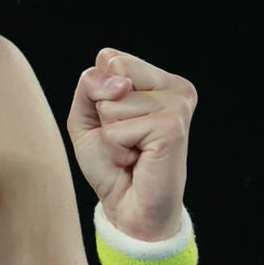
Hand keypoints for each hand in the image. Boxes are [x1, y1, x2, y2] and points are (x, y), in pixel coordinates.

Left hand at [66, 48, 197, 240]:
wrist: (128, 207)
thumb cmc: (110, 162)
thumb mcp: (86, 114)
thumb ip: (90, 84)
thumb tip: (120, 81)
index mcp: (158, 78)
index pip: (108, 58)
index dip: (97, 93)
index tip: (117, 121)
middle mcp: (174, 87)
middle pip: (110, 74)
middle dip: (103, 111)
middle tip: (124, 137)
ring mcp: (177, 105)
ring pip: (112, 102)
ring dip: (111, 133)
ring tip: (132, 150)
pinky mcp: (172, 128)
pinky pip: (117, 128)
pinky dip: (117, 148)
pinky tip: (137, 159)